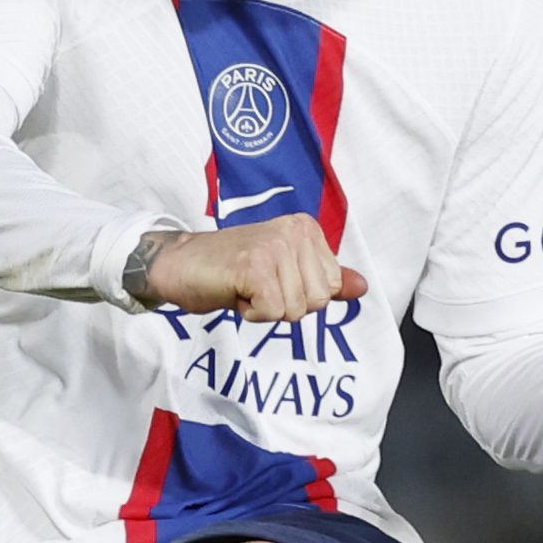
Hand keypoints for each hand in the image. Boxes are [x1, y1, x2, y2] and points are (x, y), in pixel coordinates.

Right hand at [121, 213, 368, 320]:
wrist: (179, 264)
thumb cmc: (229, 270)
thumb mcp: (284, 273)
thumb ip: (323, 280)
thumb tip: (363, 288)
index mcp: (307, 229)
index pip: (331, 287)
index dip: (298, 296)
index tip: (269, 280)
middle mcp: (295, 232)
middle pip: (318, 301)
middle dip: (285, 305)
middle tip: (255, 285)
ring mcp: (275, 246)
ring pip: (296, 310)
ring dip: (265, 309)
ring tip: (244, 286)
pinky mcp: (255, 266)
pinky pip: (273, 312)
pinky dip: (251, 313)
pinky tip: (235, 291)